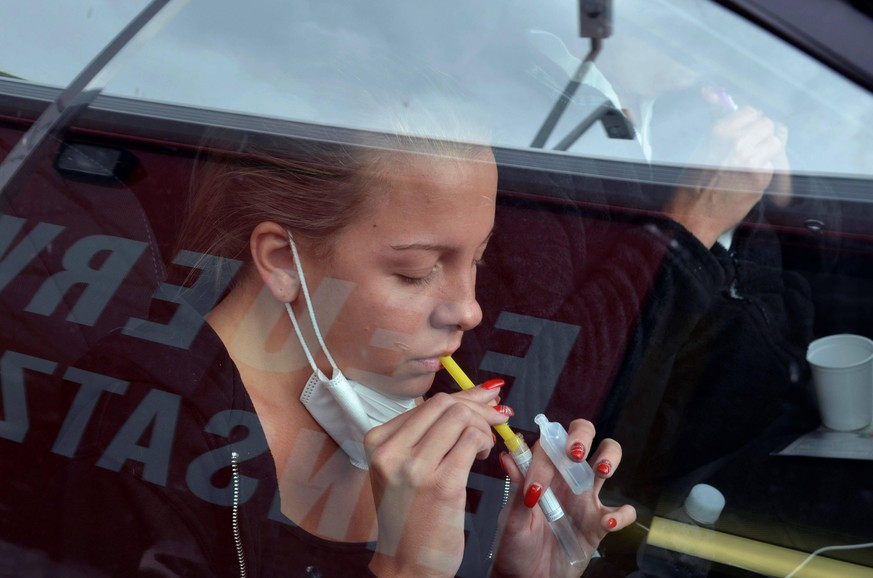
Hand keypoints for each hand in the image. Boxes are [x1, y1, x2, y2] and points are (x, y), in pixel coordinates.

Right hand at [365, 383, 508, 577]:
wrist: (406, 565)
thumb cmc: (409, 516)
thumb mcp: (403, 468)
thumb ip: (429, 432)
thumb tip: (474, 395)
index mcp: (378, 442)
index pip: (428, 402)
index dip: (464, 397)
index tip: (485, 398)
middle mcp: (391, 451)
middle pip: (445, 404)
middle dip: (477, 408)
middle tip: (494, 421)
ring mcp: (414, 467)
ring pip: (460, 417)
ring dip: (483, 427)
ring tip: (483, 447)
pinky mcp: (441, 484)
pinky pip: (472, 440)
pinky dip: (484, 442)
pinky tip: (482, 457)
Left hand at [491, 419, 636, 577]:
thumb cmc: (514, 547)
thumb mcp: (512, 519)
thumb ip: (517, 489)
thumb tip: (508, 455)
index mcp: (541, 472)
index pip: (548, 444)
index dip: (546, 454)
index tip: (537, 485)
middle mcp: (564, 478)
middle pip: (583, 437)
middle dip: (582, 434)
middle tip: (576, 452)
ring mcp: (584, 498)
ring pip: (607, 460)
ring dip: (609, 457)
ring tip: (602, 470)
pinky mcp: (599, 523)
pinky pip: (621, 512)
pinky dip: (621, 514)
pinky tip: (607, 521)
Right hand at [664, 105, 785, 247]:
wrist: (694, 216)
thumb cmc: (693, 186)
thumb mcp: (701, 151)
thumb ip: (719, 130)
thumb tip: (718, 98)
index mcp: (718, 132)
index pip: (751, 112)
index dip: (751, 122)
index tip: (748, 130)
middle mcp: (736, 142)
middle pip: (767, 125)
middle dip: (762, 134)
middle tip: (753, 147)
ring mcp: (750, 159)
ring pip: (776, 142)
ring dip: (768, 150)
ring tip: (754, 162)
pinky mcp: (760, 177)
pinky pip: (772, 164)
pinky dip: (766, 170)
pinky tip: (751, 178)